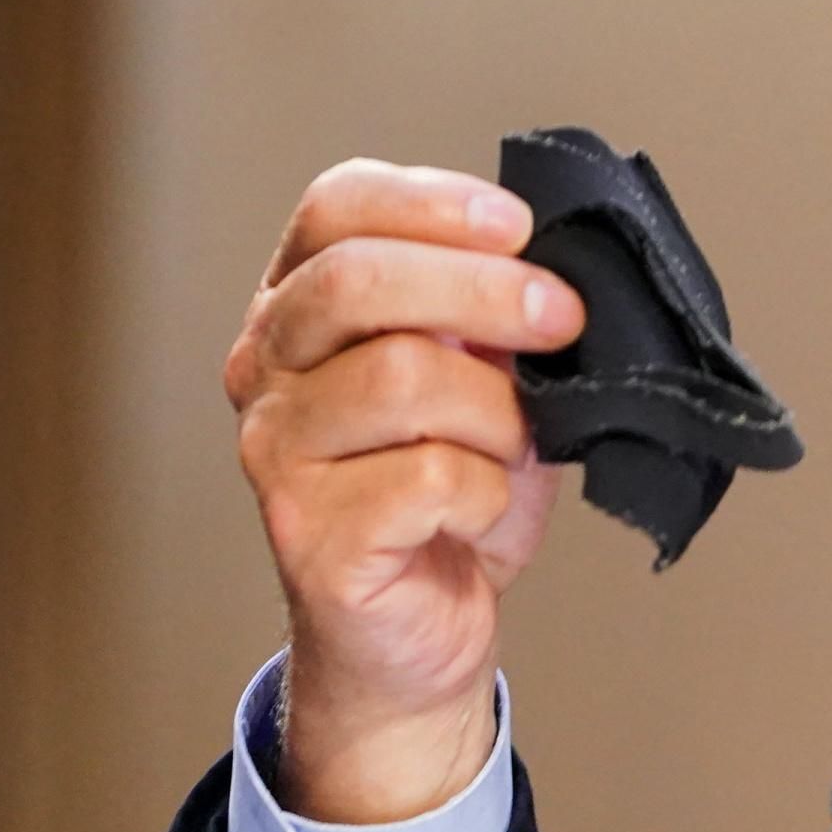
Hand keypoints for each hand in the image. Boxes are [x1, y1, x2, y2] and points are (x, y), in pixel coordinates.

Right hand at [227, 159, 584, 823]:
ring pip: (401, 377)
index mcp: (302, 307)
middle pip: (358, 281)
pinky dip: (487, 490)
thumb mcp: (487, 379)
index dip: (429, 201)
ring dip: (498, 407)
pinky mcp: (308, 536)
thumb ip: (498, 315)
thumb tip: (561, 268)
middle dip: (484, 288)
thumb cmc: (453, 493)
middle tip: (563, 316)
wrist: (424, 629)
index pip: (334, 208)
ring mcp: (275, 453)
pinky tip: (480, 509)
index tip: (518, 223)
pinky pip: (427, 478)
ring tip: (519, 440)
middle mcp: (267, 369)